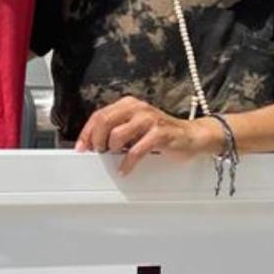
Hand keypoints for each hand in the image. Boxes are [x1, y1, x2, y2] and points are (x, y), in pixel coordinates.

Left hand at [75, 96, 216, 174]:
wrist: (192, 136)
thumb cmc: (161, 133)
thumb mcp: (135, 127)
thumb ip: (117, 129)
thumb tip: (93, 143)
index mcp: (129, 104)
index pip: (100, 115)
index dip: (87, 132)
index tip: (81, 147)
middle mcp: (138, 108)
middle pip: (105, 121)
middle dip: (96, 140)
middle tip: (98, 152)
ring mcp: (149, 120)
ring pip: (117, 134)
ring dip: (111, 149)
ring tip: (115, 157)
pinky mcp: (160, 134)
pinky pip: (136, 150)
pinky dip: (127, 162)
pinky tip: (125, 168)